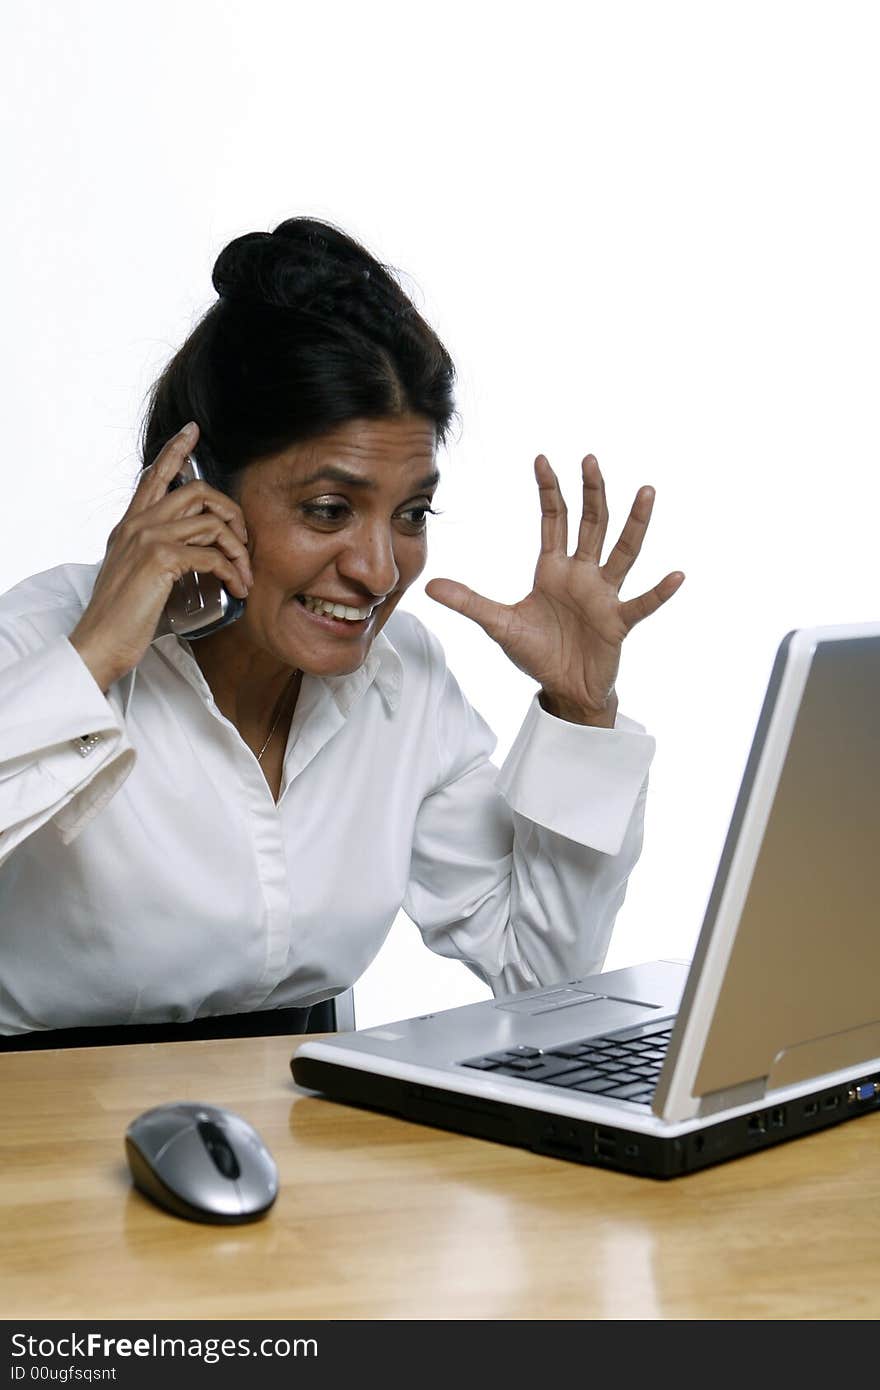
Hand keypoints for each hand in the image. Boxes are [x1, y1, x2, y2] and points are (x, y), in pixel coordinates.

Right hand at [69, 423, 252, 692]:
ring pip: (212, 522)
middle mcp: (138, 524)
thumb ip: (153, 555)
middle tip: (243, 541)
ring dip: (239, 550)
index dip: (176, 449)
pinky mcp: (161, 559)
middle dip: (232, 511)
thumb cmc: (119, 617)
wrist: (99, 642)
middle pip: (197, 491)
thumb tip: (188, 555)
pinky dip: (233, 571)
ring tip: (245, 574)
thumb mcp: (132, 574)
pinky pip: (213, 554)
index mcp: (130, 524)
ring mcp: (149, 538)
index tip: (193, 431)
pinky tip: (239, 588)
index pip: (154, 475)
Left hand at [426, 453, 683, 725]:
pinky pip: (642, 604)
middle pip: (591, 524)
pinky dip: (659, 591)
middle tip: (590, 459)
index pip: (554, 520)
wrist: (564, 689)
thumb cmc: (537, 653)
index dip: (549, 491)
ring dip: (635, 523)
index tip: (542, 459)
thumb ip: (469, 603)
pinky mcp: (618, 623)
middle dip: (591, 492)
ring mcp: (604, 596)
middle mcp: (583, 575)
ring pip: (623, 552)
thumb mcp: (499, 625)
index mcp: (554, 570)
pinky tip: (677, 574)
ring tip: (647, 492)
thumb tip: (430, 586)